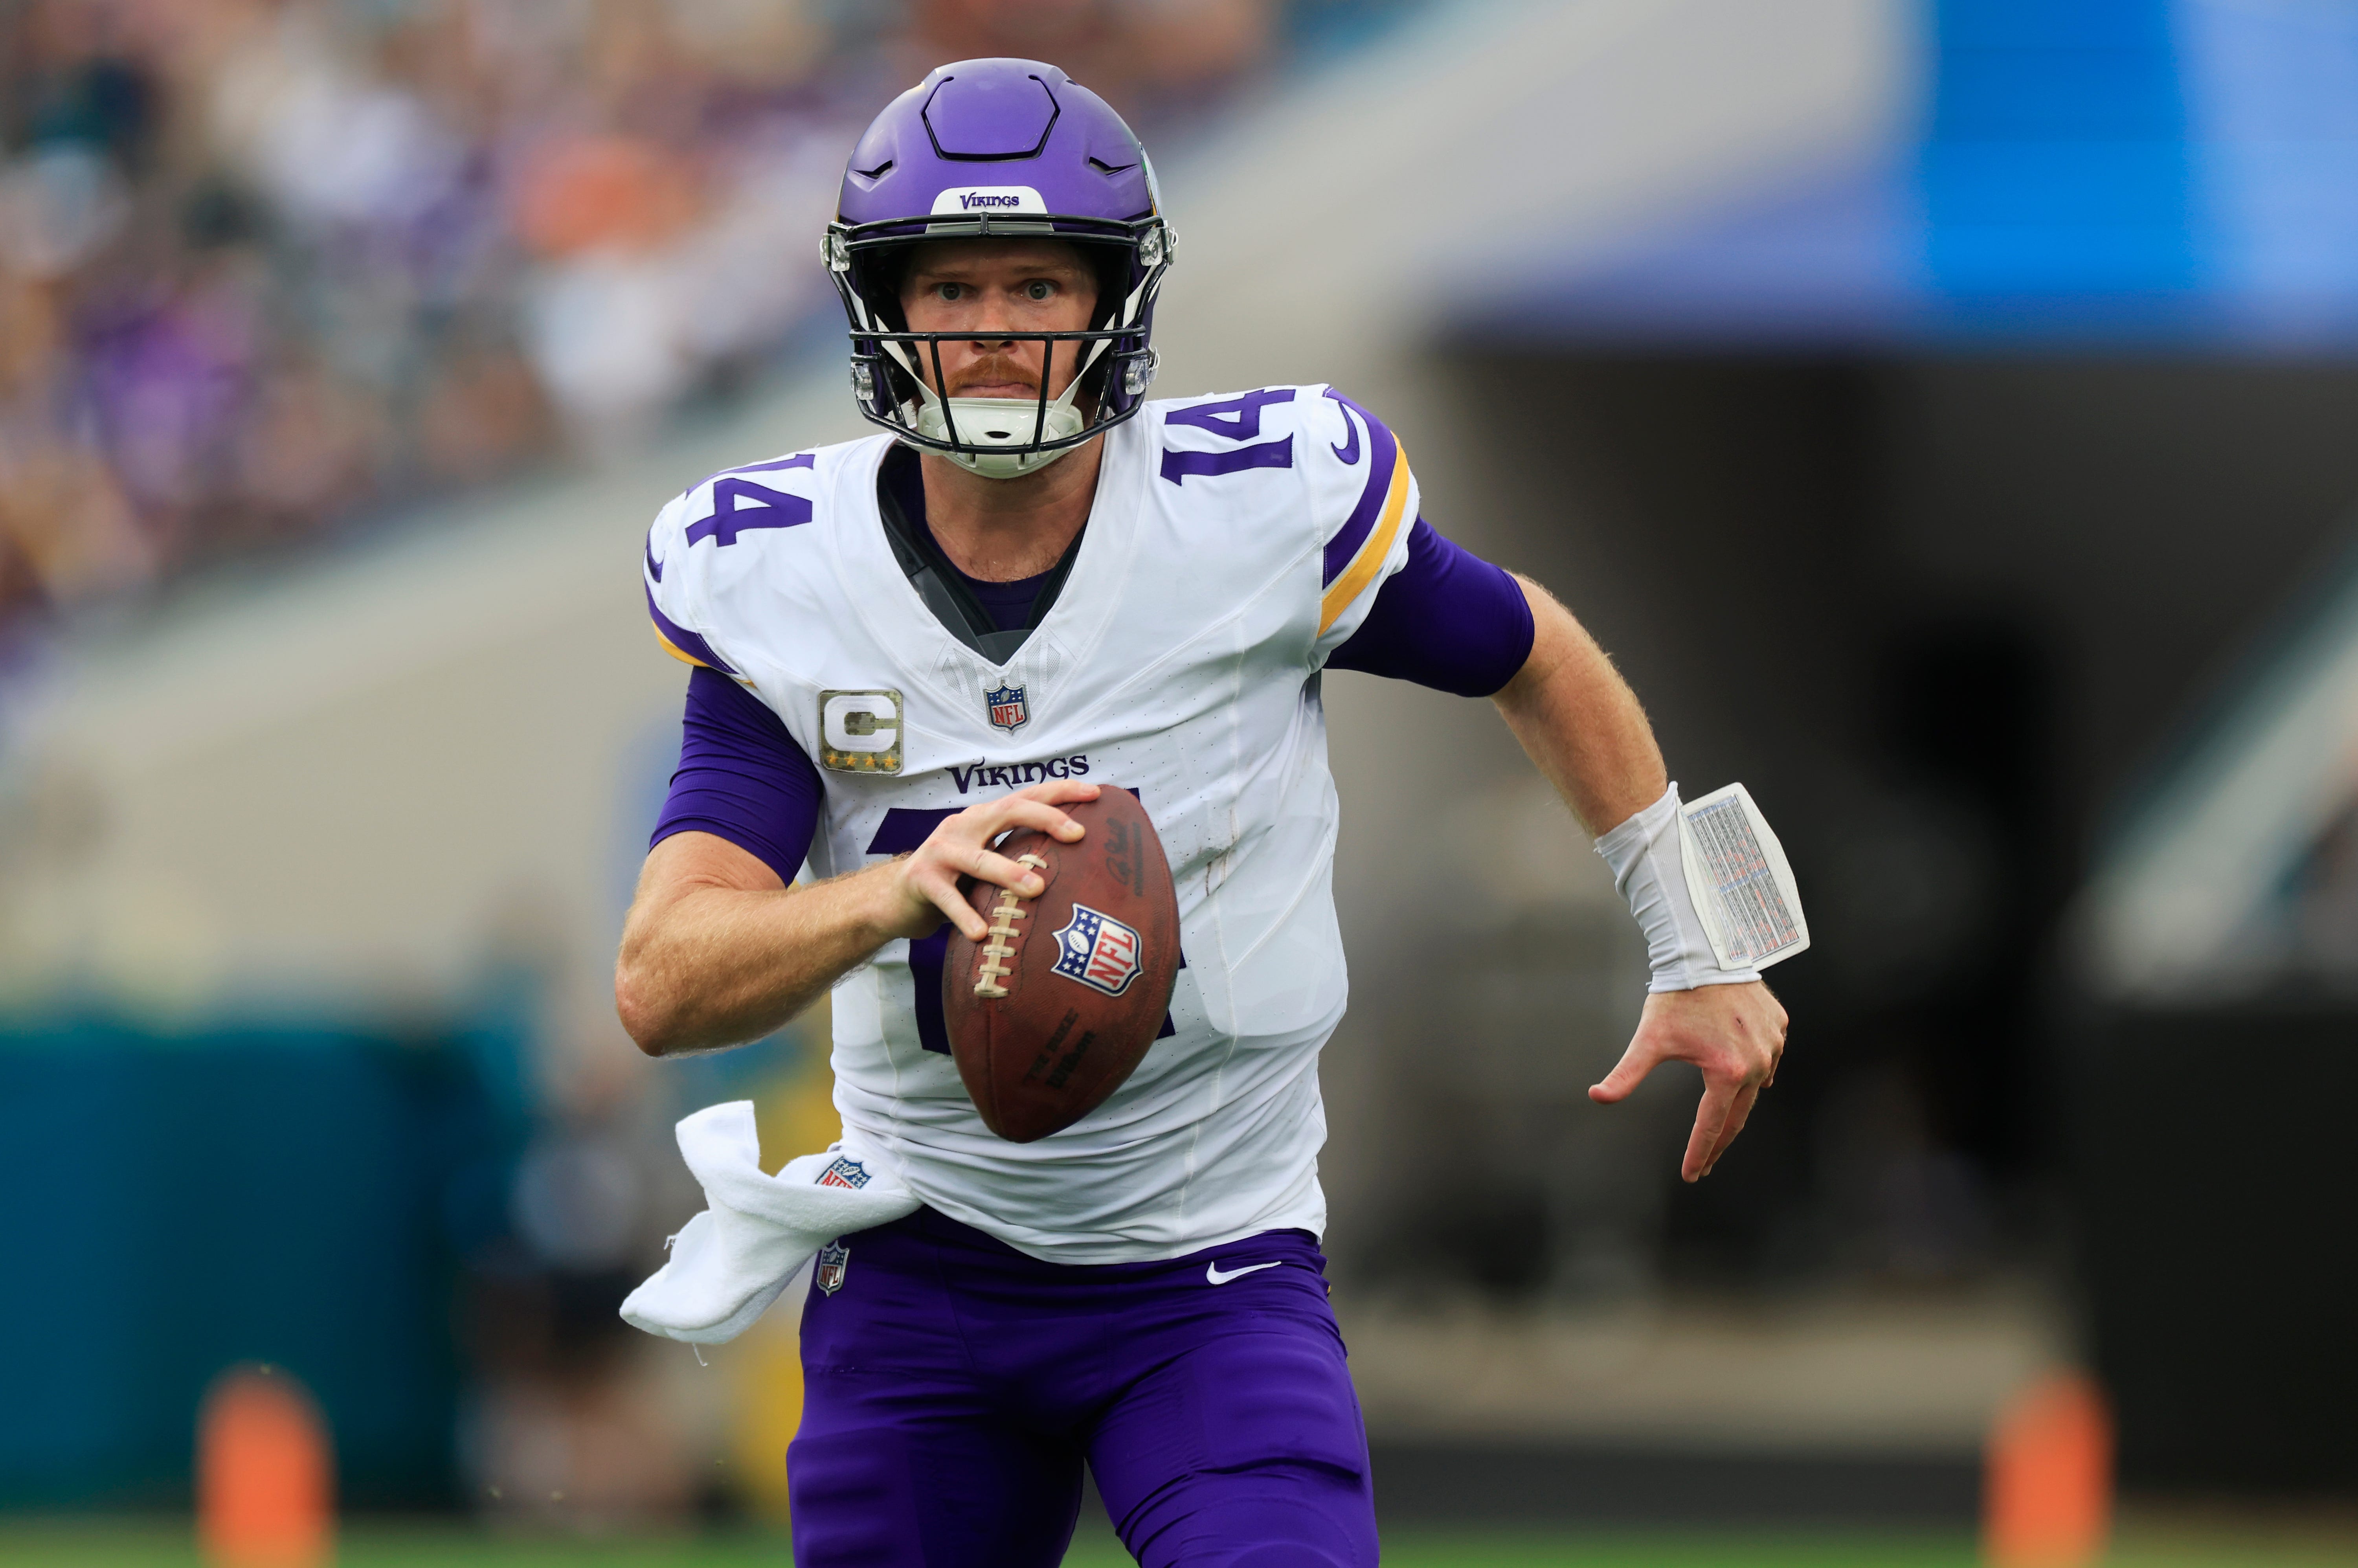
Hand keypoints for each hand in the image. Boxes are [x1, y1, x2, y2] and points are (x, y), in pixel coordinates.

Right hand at [879, 779, 1098, 941]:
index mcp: (985, 818)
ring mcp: (941, 851)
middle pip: (1009, 811)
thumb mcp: (987, 860)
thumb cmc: (956, 881)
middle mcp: (965, 826)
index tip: (1097, 794)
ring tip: (1037, 889)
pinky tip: (981, 933)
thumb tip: (1079, 868)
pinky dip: (965, 916)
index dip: (1061, 792)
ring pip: (980, 859)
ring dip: (1009, 873)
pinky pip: (948, 899)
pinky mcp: (922, 880)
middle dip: (1046, 819)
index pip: (1027, 796)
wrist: (896, 897)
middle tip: (1078, 835)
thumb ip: (1019, 855)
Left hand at [1589, 981, 1786, 1182]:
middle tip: (1707, 1164)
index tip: (1692, 1175)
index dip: (1700, 1154)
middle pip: (1737, 1117)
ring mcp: (1773, 1047)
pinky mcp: (1780, 1028)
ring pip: (1757, 1089)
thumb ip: (1625, 1074)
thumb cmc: (1676, 998)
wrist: (1707, 953)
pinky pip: (1770, 1061)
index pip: (1711, 1126)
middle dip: (1718, 1145)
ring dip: (1738, 1108)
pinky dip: (1756, 1073)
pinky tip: (1744, 1083)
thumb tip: (1597, 1096)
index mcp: (1726, 1073)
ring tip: (1721, 1127)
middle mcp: (1757, 1065)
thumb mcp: (1649, 1039)